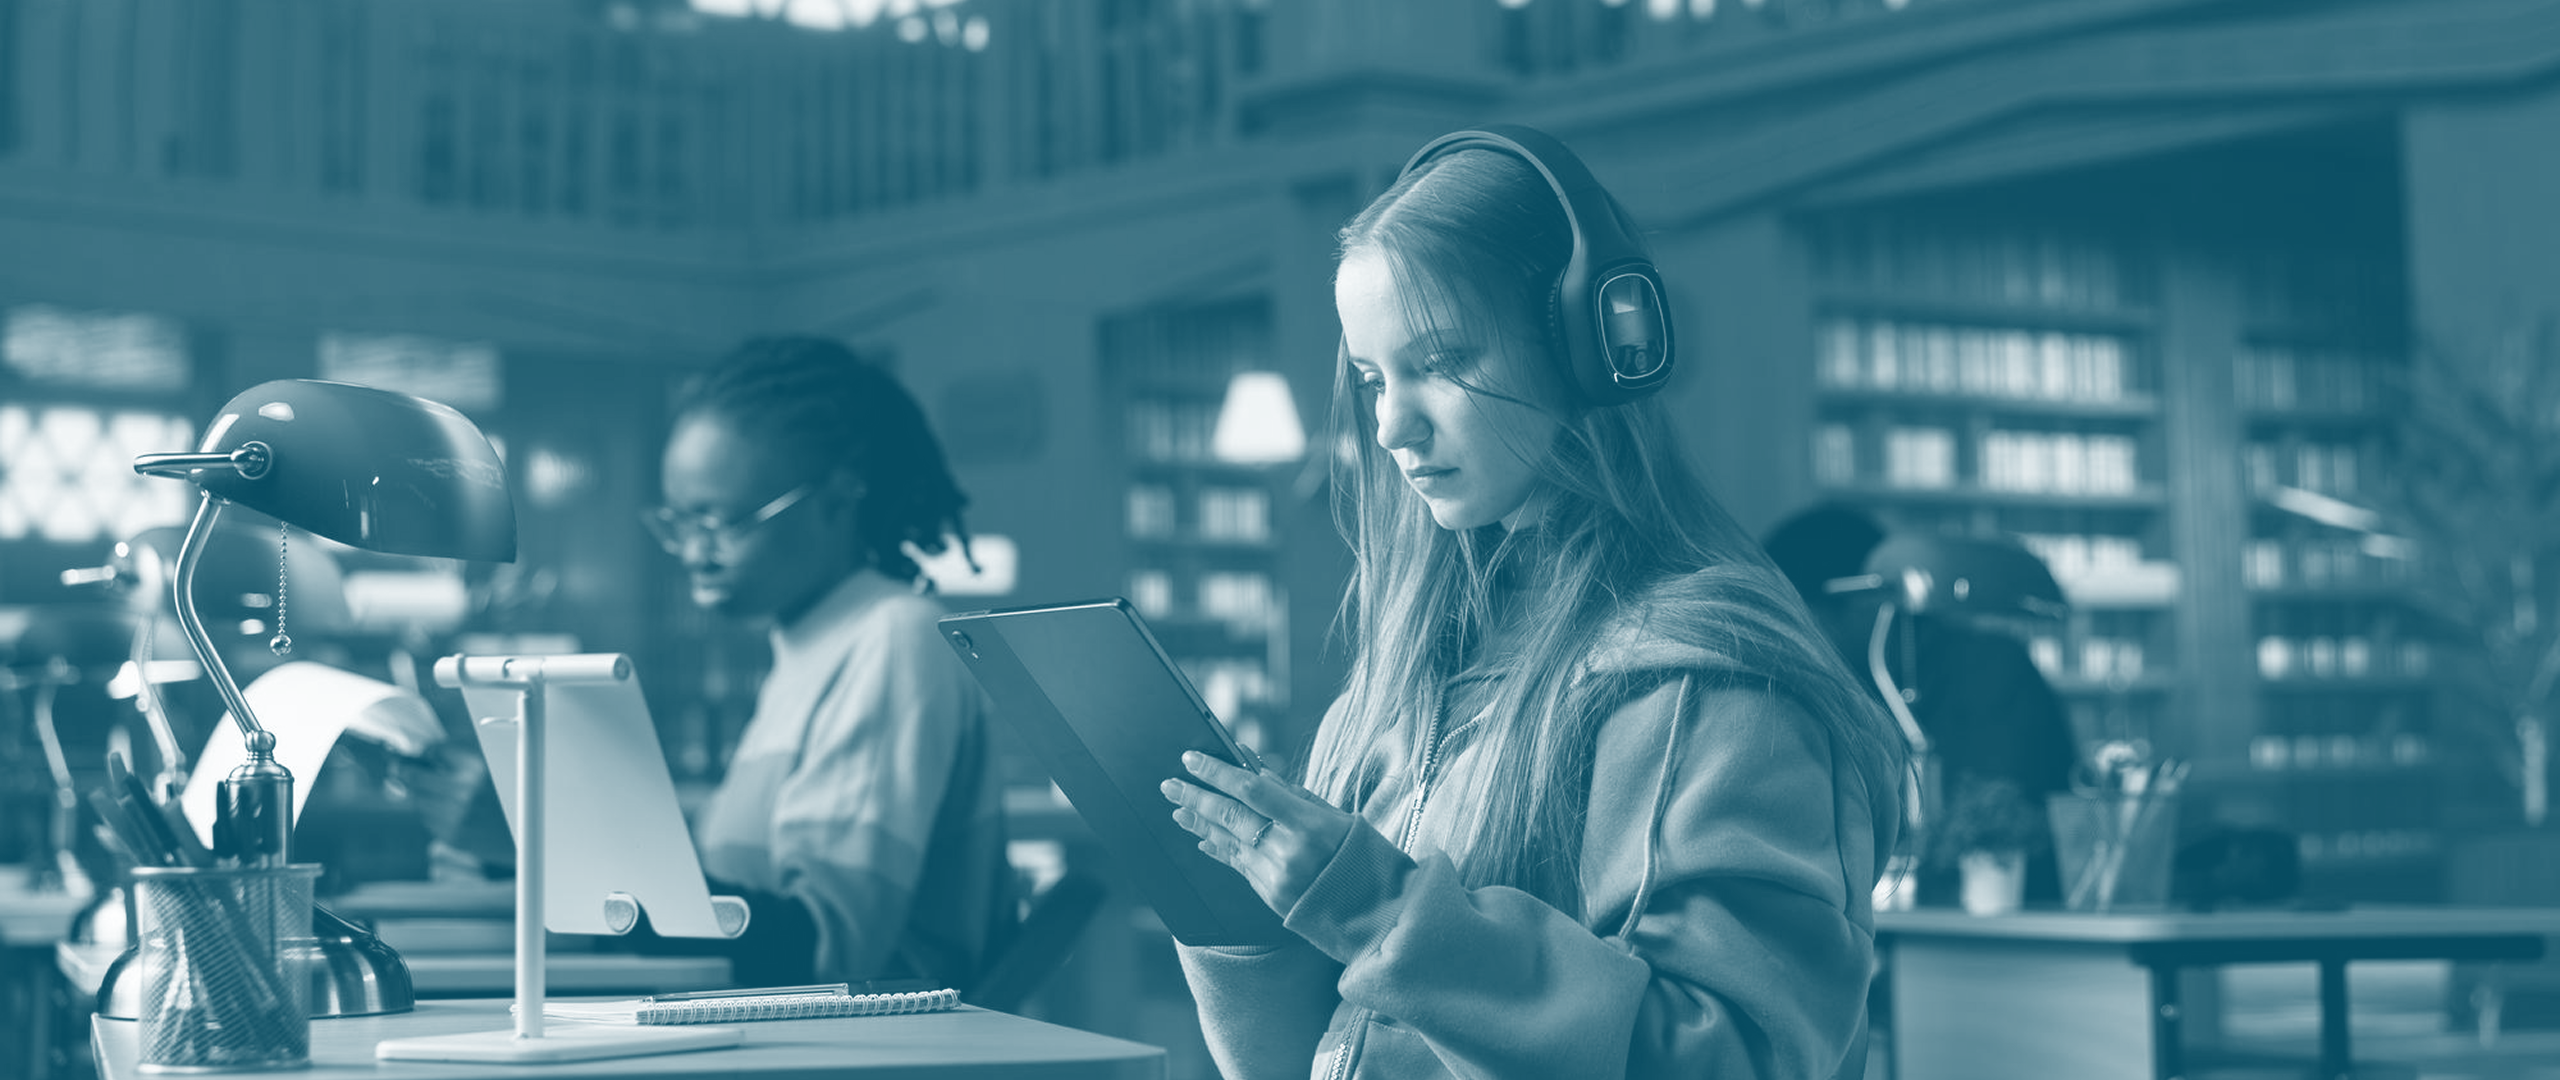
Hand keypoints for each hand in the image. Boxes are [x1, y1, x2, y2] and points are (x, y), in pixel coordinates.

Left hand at [1162, 751, 1357, 916]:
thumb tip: (1251, 763)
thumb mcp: (1333, 815)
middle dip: (1196, 797)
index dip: (1217, 772)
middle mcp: (1287, 850)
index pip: (1250, 789)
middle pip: (1230, 816)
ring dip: (1198, 822)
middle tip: (1170, 784)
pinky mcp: (1270, 895)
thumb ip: (1290, 792)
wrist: (1372, 910)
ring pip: (1227, 841)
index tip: (1192, 758)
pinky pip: (1237, 865)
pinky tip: (1202, 837)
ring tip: (1177, 808)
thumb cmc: (1356, 854)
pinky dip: (1218, 848)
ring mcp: (1276, 876)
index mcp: (1308, 823)